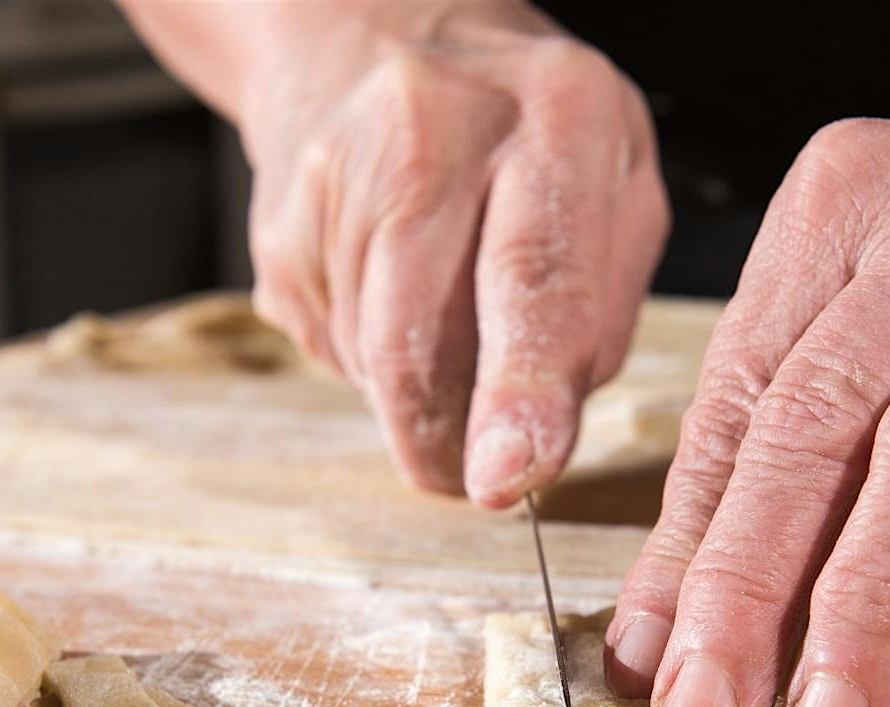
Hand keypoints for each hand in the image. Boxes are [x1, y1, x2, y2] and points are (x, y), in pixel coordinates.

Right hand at [236, 6, 666, 504]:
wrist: (373, 33)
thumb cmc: (523, 129)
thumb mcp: (612, 183)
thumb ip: (601, 308)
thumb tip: (541, 440)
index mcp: (558, 109)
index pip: (536, 270)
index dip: (522, 388)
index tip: (512, 475)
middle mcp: (436, 124)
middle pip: (420, 333)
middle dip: (443, 436)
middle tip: (469, 480)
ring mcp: (338, 170)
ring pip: (371, 357)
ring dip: (415, 394)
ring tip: (445, 330)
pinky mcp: (277, 222)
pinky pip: (327, 344)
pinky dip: (368, 358)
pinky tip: (391, 297)